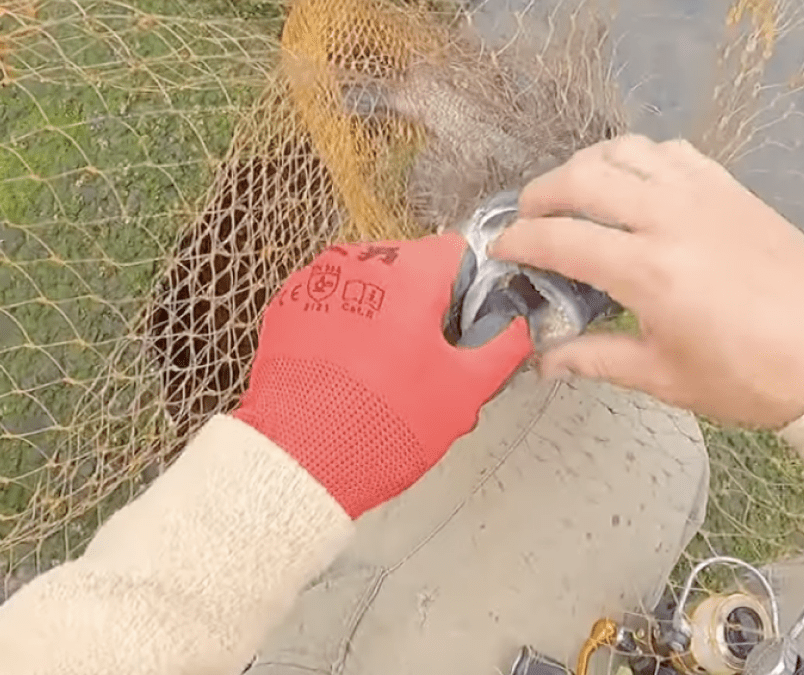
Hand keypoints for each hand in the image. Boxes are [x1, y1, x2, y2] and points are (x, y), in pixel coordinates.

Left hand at [232, 234, 531, 517]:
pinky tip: (348, 369)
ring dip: (383, 314)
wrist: (299, 456)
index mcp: (410, 271)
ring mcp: (317, 280)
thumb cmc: (381, 423)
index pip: (458, 253)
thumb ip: (504, 347)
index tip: (466, 329)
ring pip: (370, 284)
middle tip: (426, 360)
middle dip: (424, 305)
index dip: (471, 292)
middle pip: (412, 267)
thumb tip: (518, 328)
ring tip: (382, 370)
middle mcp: (360, 260)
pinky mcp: (285, 306)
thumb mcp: (465, 390)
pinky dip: (344, 326)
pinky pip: (331, 303)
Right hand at [492, 135, 803, 428]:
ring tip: (574, 195)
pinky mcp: (733, 190)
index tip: (501, 250)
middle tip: (527, 218)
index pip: (560, 237)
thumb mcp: (664, 378)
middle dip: (541, 193)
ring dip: (588, 166)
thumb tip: (546, 362)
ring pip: (627, 151)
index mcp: (649, 271)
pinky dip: (639, 159)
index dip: (519, 241)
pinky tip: (635, 186)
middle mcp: (672, 219)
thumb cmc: (754, 377)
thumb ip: (596, 359)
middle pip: (583, 177)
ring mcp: (706, 196)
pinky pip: (672, 153)